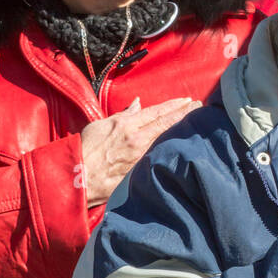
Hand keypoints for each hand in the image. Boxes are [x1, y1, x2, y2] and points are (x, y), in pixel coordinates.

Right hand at [80, 96, 201, 208]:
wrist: (77, 177)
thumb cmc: (84, 149)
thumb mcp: (100, 125)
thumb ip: (122, 115)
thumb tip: (137, 104)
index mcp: (127, 125)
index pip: (157, 112)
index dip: (175, 105)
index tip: (188, 100)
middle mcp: (137, 139)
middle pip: (167, 123)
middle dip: (185, 114)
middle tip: (200, 107)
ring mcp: (140, 156)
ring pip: (166, 139)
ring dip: (181, 130)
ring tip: (195, 123)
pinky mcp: (140, 171)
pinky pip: (159, 156)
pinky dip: (171, 148)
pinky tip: (182, 146)